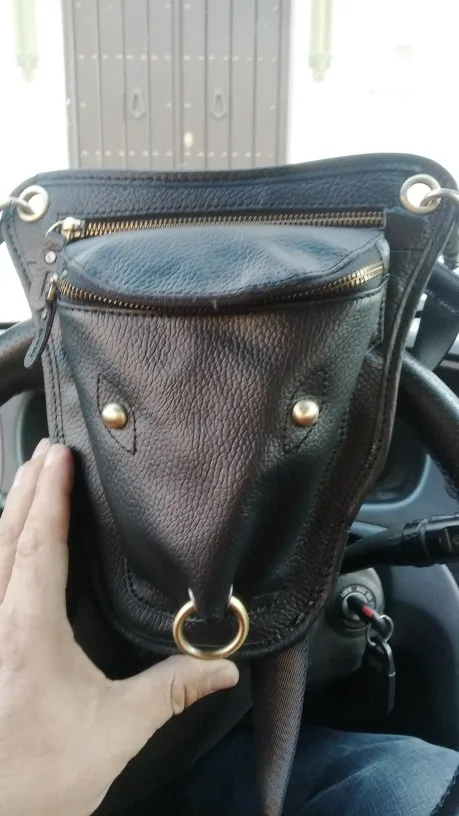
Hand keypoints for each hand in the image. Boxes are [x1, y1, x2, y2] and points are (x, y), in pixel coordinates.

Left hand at [0, 440, 237, 814]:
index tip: (58, 455)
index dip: (49, 495)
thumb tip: (224, 669)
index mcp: (27, 629)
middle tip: (45, 449)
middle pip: (6, 536)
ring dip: (9, 512)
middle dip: (26, 488)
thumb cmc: (41, 776)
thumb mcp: (116, 730)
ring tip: (26, 478)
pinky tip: (5, 544)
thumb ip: (172, 690)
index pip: (38, 544)